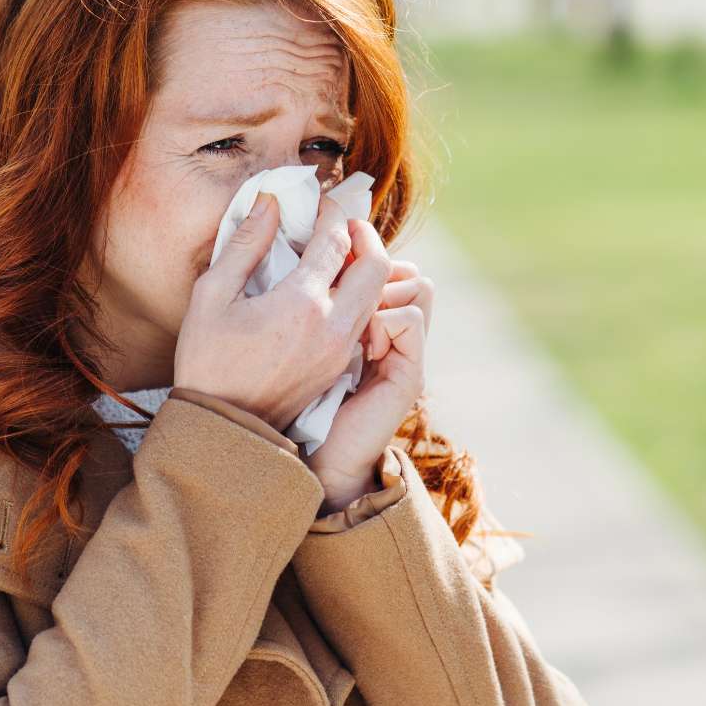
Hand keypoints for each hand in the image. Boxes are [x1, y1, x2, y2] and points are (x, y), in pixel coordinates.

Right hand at [174, 190, 389, 435]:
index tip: (320, 201)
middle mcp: (332, 327)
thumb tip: (269, 203)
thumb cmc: (208, 361)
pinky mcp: (340, 366)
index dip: (332, 213)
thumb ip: (244, 244)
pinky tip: (333, 287)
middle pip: (376, 266)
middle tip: (343, 223)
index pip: (336, 242)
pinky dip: (359, 295)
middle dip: (365, 236)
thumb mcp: (211, 296)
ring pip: (376, 294)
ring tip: (338, 252)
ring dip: (365, 267)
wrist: (223, 428)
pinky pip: (365, 319)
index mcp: (301, 304)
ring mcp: (341, 349)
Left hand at [305, 249, 433, 513]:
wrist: (307, 459)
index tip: (334, 246)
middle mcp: (392, 332)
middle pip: (407, 268)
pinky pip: (410, 318)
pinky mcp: (409, 372)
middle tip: (341, 272)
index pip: (385, 263)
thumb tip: (308, 253)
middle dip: (375, 260)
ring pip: (417, 284)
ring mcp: (405, 351)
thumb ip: (314, 299)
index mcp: (367, 320)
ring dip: (382, 286)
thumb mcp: (296, 335)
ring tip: (349, 309)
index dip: (364, 248)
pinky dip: (386, 317)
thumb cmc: (289, 398)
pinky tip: (360, 340)